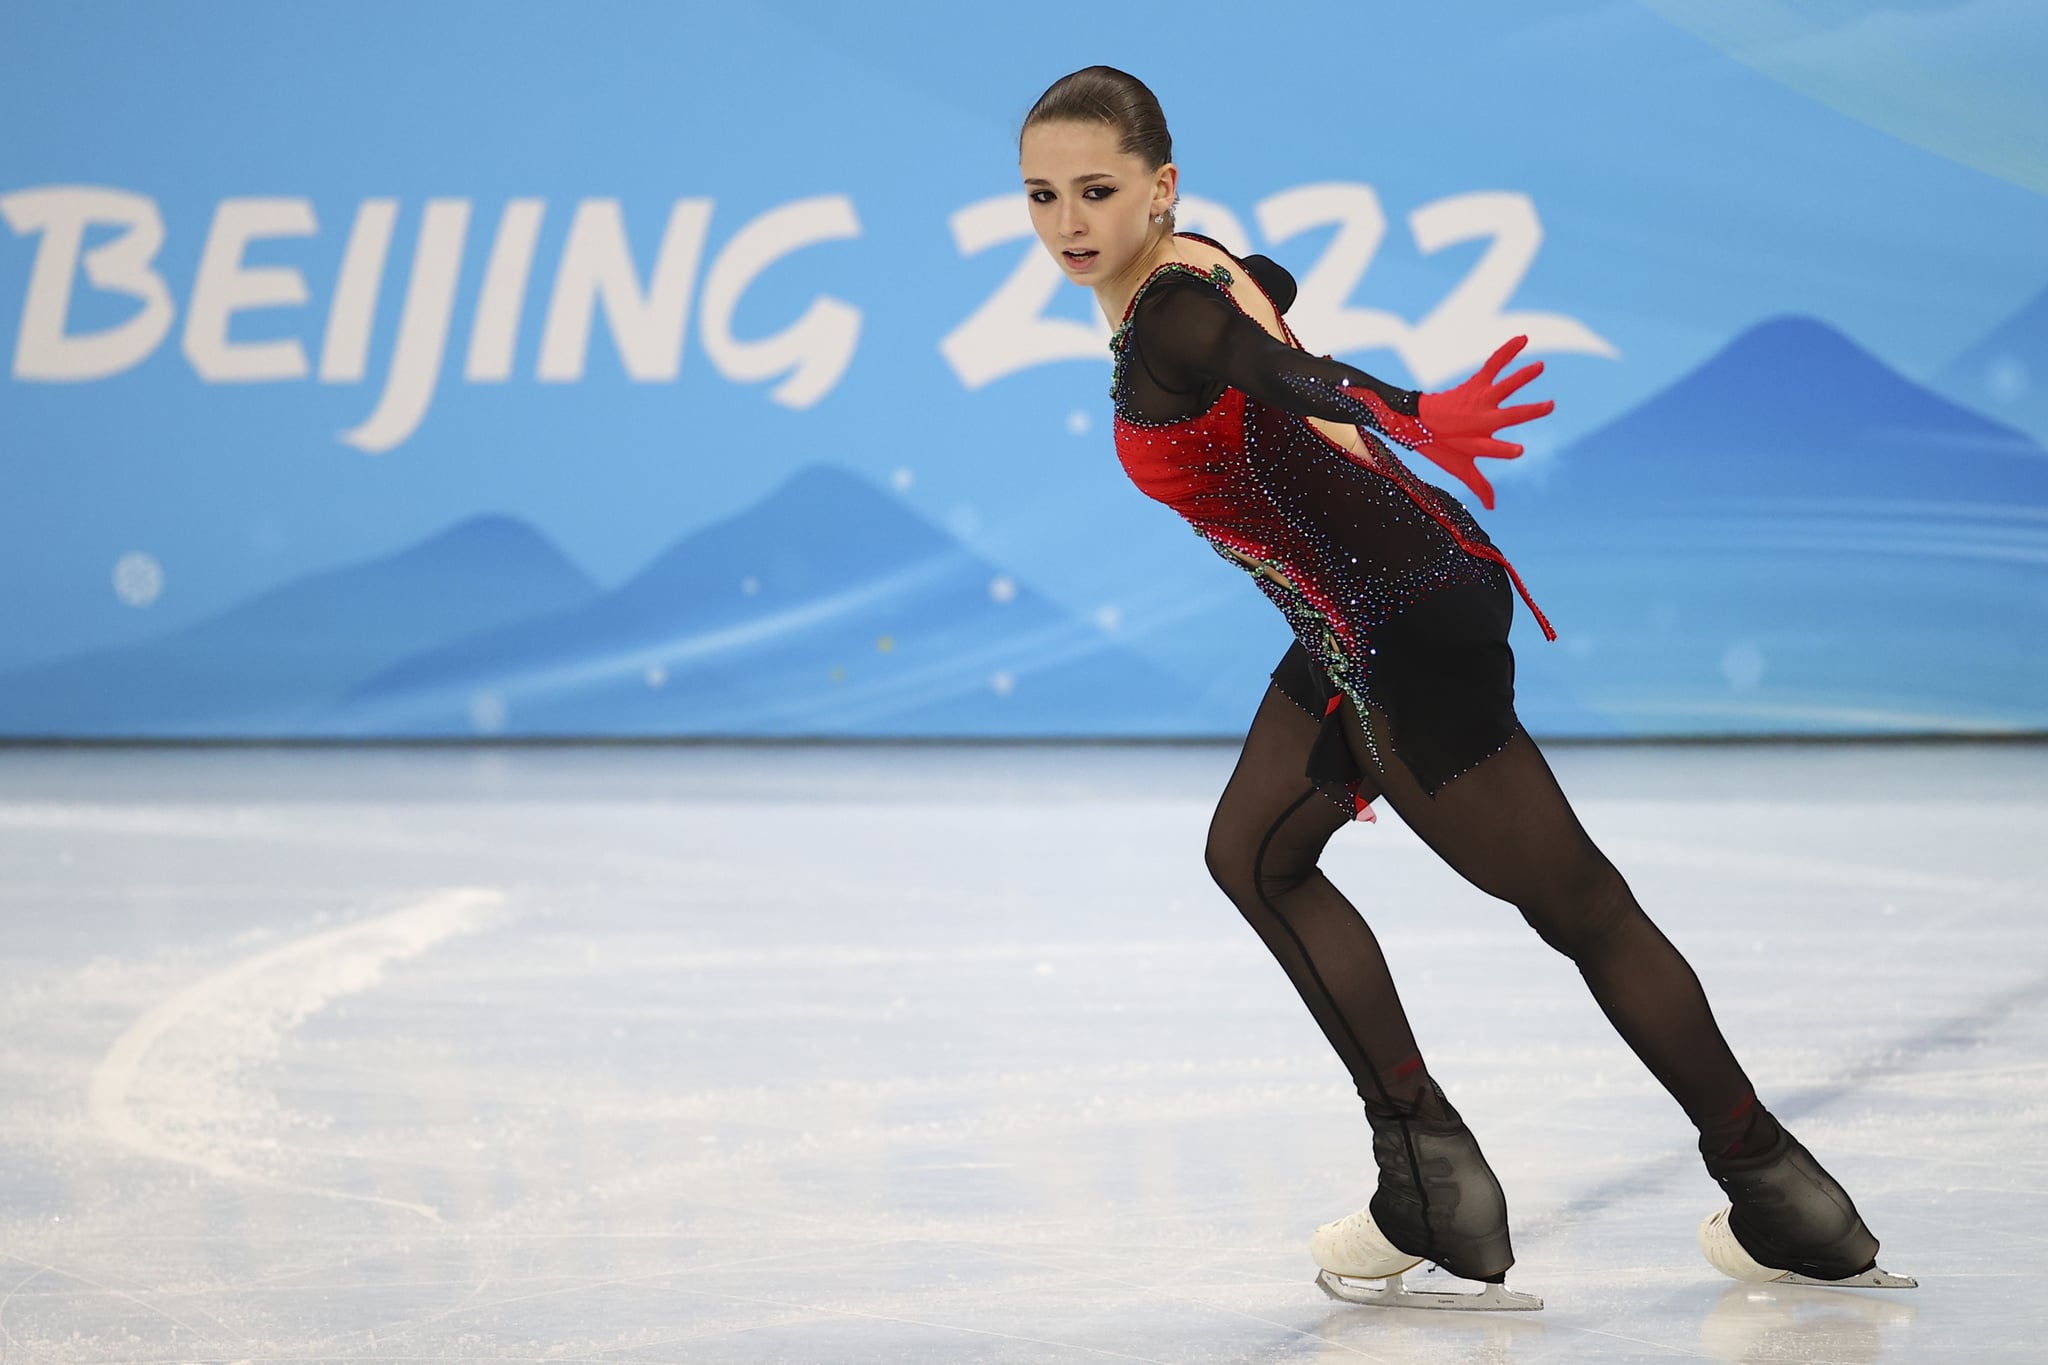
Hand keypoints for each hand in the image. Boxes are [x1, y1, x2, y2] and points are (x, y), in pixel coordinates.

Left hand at [1413, 336, 1552, 508]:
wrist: (1419, 421)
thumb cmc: (1443, 446)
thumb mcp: (1460, 468)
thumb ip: (1479, 486)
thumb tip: (1492, 509)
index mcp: (1479, 441)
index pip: (1493, 448)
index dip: (1504, 450)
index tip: (1520, 450)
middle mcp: (1482, 419)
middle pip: (1509, 416)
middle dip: (1529, 411)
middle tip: (1550, 405)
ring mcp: (1480, 399)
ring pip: (1504, 387)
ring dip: (1522, 377)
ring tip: (1540, 366)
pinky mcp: (1476, 383)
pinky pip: (1494, 364)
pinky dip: (1507, 350)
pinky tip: (1524, 338)